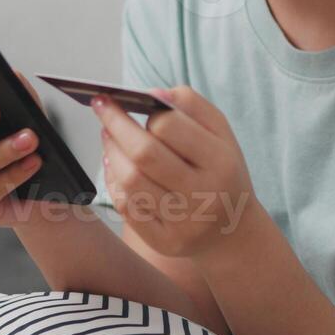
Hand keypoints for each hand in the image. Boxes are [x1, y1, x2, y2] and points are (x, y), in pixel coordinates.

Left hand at [93, 86, 257, 259]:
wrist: (233, 231)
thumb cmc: (222, 172)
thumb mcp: (222, 134)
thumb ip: (191, 105)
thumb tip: (152, 93)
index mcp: (220, 162)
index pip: (170, 127)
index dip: (144, 110)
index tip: (126, 99)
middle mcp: (203, 195)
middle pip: (144, 154)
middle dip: (115, 125)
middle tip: (101, 107)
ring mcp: (183, 222)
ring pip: (130, 182)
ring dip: (111, 153)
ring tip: (108, 135)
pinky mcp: (165, 242)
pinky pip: (127, 208)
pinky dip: (114, 182)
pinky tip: (114, 166)